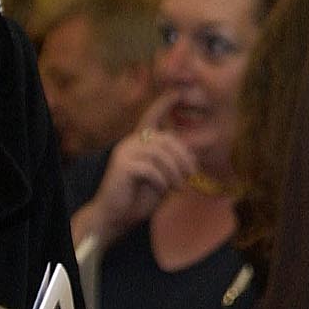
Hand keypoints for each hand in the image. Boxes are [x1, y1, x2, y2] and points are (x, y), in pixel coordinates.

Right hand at [72, 90, 195, 249]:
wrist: (116, 216)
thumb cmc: (139, 197)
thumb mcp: (162, 177)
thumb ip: (172, 163)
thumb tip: (193, 154)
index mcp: (139, 142)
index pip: (151, 117)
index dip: (164, 103)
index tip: (178, 91)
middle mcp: (130, 142)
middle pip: (165, 139)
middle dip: (183, 157)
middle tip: (191, 175)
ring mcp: (125, 152)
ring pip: (160, 154)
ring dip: (175, 172)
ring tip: (179, 186)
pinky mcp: (122, 165)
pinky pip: (151, 168)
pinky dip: (162, 180)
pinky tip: (164, 189)